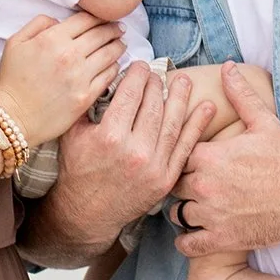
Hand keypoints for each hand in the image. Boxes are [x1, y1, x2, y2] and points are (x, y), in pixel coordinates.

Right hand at [0, 13, 124, 147]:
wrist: (13, 118)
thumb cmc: (12, 81)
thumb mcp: (15, 43)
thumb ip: (38, 24)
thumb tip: (59, 21)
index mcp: (52, 39)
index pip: (85, 19)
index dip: (98, 16)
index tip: (104, 18)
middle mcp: (69, 55)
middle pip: (101, 34)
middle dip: (113, 29)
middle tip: (119, 29)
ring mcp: (80, 77)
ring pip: (110, 54)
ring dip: (118, 46)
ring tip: (121, 44)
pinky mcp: (86, 96)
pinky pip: (109, 76)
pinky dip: (114, 67)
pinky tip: (114, 65)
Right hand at [54, 63, 216, 243]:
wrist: (87, 214)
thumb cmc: (77, 171)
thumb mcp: (72, 134)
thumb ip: (88, 105)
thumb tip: (105, 75)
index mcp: (110, 136)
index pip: (131, 93)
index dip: (138, 74)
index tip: (140, 65)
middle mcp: (135, 151)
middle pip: (153, 106)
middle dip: (157, 83)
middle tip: (158, 72)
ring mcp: (153, 166)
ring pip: (172, 123)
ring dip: (181, 98)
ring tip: (185, 81)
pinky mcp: (165, 179)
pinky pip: (185, 147)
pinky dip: (197, 126)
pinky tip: (207, 108)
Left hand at [172, 63, 279, 254]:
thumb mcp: (263, 122)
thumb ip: (240, 94)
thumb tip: (226, 66)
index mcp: (209, 156)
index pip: (176, 155)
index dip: (184, 160)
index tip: (193, 163)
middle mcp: (203, 185)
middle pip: (173, 184)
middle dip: (181, 185)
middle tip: (194, 187)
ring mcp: (210, 214)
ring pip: (177, 214)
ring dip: (185, 212)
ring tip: (197, 209)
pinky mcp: (220, 239)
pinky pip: (187, 244)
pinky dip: (188, 241)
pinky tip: (196, 234)